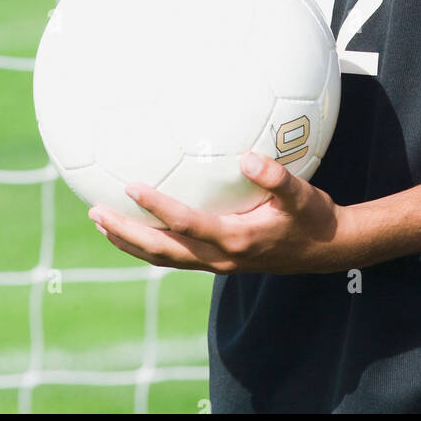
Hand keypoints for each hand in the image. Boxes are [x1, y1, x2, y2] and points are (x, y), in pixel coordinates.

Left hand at [88, 153, 350, 275]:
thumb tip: (245, 156)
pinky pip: (175, 256)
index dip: (156, 207)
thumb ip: (275, 176)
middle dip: (125, 233)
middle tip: (95, 212)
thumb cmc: (313, 217)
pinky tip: (138, 226)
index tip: (131, 187)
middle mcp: (220, 257)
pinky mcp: (218, 261)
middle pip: (161, 251)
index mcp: (235, 239)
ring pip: (163, 258)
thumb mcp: (301, 194)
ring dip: (130, 242)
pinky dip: (150, 244)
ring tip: (101, 223)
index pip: (185, 225)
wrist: (326, 250)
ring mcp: (217, 263)